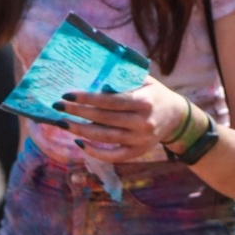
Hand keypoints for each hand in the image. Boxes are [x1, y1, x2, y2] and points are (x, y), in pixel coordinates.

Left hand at [52, 78, 190, 161]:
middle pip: (104, 119)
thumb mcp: (144, 81)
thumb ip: (123, 79)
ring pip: (105, 137)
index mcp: (145, 102)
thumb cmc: (154, 94)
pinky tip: (79, 142)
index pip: (111, 101)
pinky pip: (113, 155)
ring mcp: (141, 139)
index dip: (87, 98)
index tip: (67, 94)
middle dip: (78, 112)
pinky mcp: (138, 152)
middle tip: (58, 107)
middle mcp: (144, 122)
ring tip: (62, 123)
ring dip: (81, 131)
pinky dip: (95, 152)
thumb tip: (92, 78)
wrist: (177, 117)